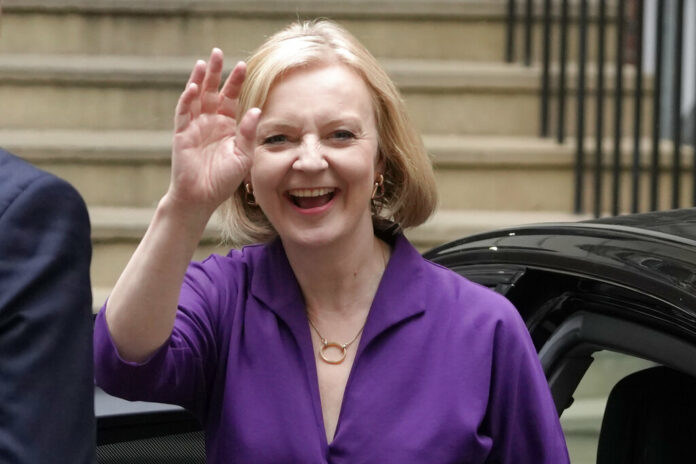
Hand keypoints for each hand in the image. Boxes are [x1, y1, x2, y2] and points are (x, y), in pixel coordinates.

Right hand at [167, 48, 260, 215]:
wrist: (201, 197)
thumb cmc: (223, 180)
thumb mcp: (243, 156)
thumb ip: (248, 133)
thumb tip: (255, 109)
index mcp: (227, 126)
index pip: (231, 98)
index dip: (236, 82)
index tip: (244, 65)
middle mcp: (210, 122)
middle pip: (212, 91)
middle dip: (216, 72)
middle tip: (218, 52)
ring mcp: (194, 126)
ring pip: (196, 97)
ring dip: (199, 80)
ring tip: (204, 62)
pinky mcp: (182, 134)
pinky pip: (184, 112)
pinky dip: (188, 99)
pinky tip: (194, 87)